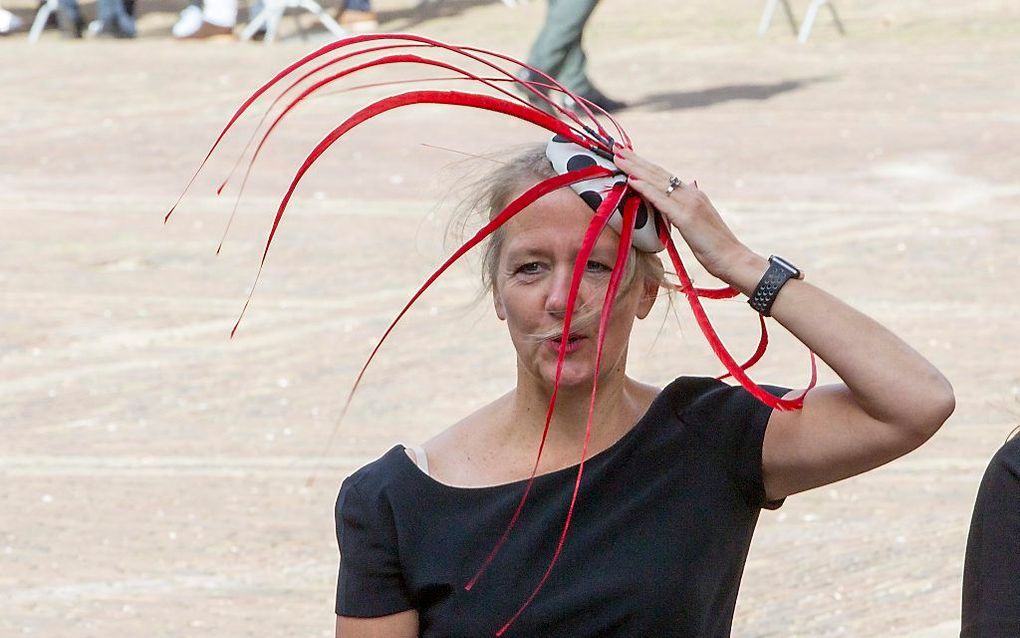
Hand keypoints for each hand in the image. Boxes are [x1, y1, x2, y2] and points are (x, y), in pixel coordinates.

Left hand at [613, 145, 760, 287]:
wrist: (733, 258)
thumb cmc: (715, 245)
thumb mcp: (700, 220)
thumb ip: (691, 203)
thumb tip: (689, 185)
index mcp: (693, 194)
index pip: (664, 176)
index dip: (645, 165)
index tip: (628, 156)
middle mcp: (691, 193)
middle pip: (658, 173)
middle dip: (636, 160)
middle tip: (617, 148)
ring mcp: (689, 204)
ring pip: (657, 181)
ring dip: (635, 168)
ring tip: (618, 158)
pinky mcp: (686, 217)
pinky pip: (661, 200)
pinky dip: (645, 188)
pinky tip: (631, 180)